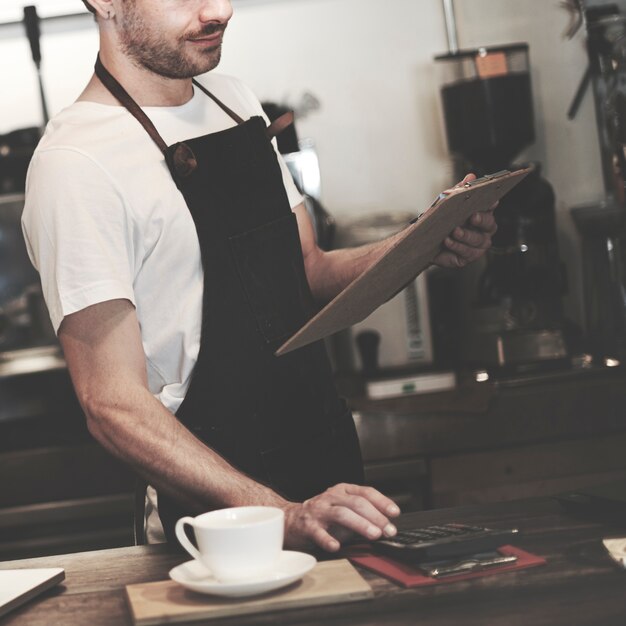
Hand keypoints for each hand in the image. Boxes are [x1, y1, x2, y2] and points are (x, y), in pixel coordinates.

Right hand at [282, 483, 400, 552]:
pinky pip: (318, 532)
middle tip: (388, 530)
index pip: (366, 492)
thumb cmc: (322, 516)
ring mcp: (319, 511)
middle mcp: (331, 497)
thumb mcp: (344, 510)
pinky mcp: (307, 525)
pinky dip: (327, 539)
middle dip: (376, 517)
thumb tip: (386, 526)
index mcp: (342, 491)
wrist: (291, 520)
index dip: (382, 502)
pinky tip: (336, 546)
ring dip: (360, 524)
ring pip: (342, 514)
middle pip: (357, 503)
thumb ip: (362, 516)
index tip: (394, 512)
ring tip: (373, 534)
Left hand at [432, 173, 497, 268]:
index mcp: (482, 214)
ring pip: (477, 240)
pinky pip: (466, 252)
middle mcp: (484, 230)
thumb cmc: (442, 221)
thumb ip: (459, 190)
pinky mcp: (468, 257)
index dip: (492, 203)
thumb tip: (471, 176)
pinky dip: (457, 246)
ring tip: (454, 231)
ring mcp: (478, 245)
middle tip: (472, 216)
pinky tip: (448, 241)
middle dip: (481, 220)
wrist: (427, 243)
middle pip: (489, 224)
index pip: (491, 207)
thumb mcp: (448, 203)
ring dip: (466, 235)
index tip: (491, 200)